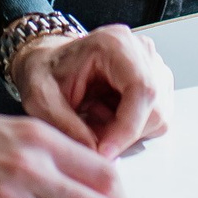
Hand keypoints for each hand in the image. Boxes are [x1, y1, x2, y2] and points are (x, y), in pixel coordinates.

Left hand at [6, 24, 172, 156]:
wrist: (49, 64)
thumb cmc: (46, 73)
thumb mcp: (41, 98)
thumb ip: (65, 125)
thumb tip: (95, 153)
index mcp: (115, 44)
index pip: (141, 89)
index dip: (127, 127)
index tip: (105, 152)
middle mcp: (141, 51)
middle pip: (154, 109)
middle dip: (122, 133)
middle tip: (89, 134)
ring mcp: (153, 67)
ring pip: (157, 118)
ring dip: (124, 131)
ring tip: (92, 118)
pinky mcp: (156, 85)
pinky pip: (154, 120)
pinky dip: (128, 128)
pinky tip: (105, 116)